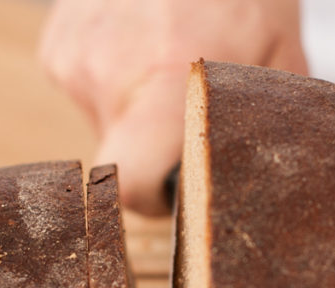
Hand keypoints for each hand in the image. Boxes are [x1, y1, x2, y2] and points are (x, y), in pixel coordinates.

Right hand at [38, 0, 306, 214]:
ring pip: (104, 121)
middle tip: (185, 107)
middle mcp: (105, 72)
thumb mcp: (278, 55)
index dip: (154, 196)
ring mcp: (72, 55)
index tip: (175, 185)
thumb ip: (262, 126)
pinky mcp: (56, 44)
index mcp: (162, 81)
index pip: (130, 185)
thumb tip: (263, 186)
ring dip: (135, 108)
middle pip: (119, 157)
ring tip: (166, 60)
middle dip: (153, 146)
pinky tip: (142, 43)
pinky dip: (113, 78)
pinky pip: (87, 88)